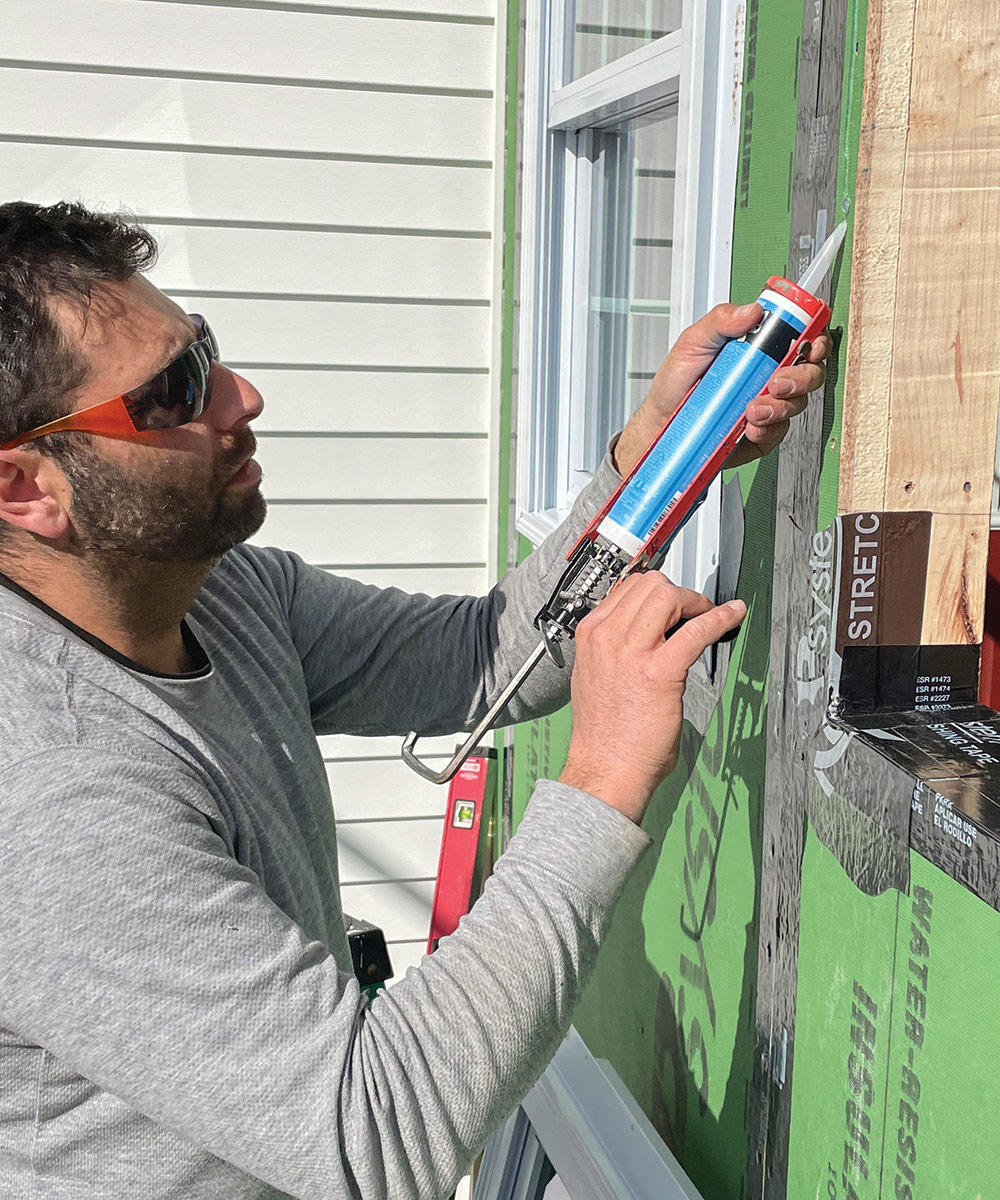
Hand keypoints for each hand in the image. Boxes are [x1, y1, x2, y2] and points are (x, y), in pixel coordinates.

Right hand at [558, 573, 746, 823]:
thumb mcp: (596, 676)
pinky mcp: (659, 672)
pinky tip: (732, 618)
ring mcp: (630, 653)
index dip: (656, 591)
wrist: (604, 769)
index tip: (674, 600)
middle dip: (678, 591)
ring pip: (668, 597)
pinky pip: (695, 631)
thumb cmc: (603, 734)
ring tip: (708, 615)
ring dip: (695, 601)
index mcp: (591, 637)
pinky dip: (719, 619)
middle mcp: (607, 638)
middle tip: (694, 609)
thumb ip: (614, 651)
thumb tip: (644, 637)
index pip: (626, 588)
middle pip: (649, 585)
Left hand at [613, 302, 831, 476]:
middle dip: (802, 377)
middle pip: (810, 371)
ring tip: (751, 408)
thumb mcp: (693, 342)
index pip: (801, 337)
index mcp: (759, 348)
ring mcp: (768, 404)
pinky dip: (767, 430)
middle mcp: (769, 374)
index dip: (815, 338)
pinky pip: (777, 432)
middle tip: (776, 382)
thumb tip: (751, 310)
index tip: (810, 344)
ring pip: (796, 403)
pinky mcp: (761, 432)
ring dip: (779, 406)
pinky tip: (750, 427)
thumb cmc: (677, 381)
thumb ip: (721, 321)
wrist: (660, 420)